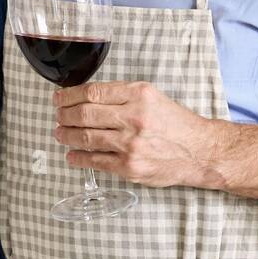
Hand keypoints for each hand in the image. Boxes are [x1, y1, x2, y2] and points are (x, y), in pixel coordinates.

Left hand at [53, 81, 214, 188]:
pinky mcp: (130, 166)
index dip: (69, 95)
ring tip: (60, 133)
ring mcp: (130, 144)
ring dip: (66, 135)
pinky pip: (95, 161)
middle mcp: (134, 117)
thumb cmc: (176, 123)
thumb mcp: (152, 96)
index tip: (59, 98)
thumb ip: (122, 95)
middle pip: (84, 114)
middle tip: (58, 116)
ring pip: (85, 137)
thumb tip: (87, 97)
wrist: (200, 151)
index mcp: (138, 95)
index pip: (92, 92)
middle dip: (63, 115)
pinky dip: (78, 158)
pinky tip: (72, 155)